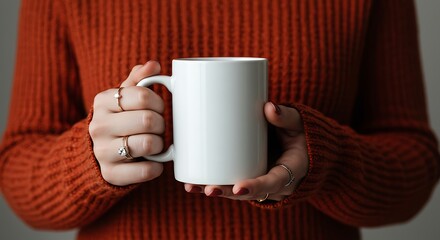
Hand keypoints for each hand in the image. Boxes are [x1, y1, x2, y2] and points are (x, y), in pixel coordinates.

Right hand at [89, 61, 165, 185]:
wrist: (97, 153)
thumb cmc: (120, 119)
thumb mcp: (124, 96)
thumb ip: (138, 79)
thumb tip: (153, 65)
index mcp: (103, 102)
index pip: (144, 96)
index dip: (159, 102)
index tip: (159, 108)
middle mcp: (99, 126)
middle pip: (148, 120)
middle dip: (161, 124)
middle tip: (158, 127)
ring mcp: (103, 152)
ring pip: (149, 144)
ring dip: (160, 144)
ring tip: (155, 143)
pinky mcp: (111, 174)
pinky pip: (147, 170)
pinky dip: (157, 167)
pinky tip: (154, 161)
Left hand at [184, 103, 308, 200]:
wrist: (302, 147)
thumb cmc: (301, 135)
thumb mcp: (298, 125)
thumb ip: (285, 117)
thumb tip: (269, 107)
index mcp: (291, 171)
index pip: (273, 182)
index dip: (255, 186)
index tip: (238, 187)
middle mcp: (275, 184)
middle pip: (250, 193)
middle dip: (228, 192)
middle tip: (209, 189)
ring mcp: (262, 183)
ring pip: (238, 192)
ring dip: (216, 191)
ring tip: (192, 187)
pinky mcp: (251, 177)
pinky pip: (233, 186)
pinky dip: (216, 185)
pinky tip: (193, 184)